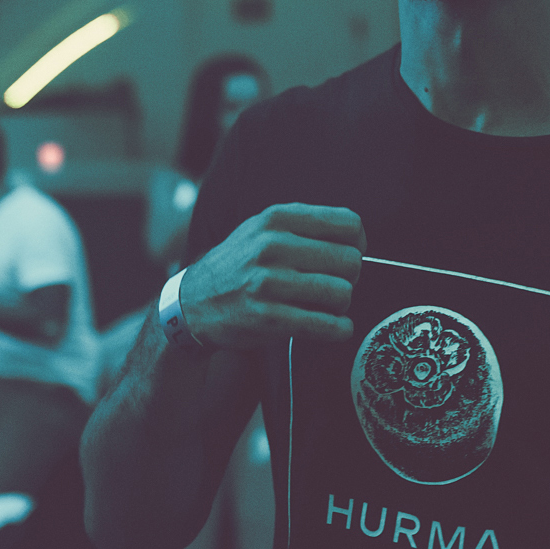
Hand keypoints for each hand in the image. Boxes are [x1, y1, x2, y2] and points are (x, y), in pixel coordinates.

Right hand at [181, 204, 364, 348]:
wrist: (192, 303)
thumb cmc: (239, 265)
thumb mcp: (262, 228)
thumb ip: (304, 225)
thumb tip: (357, 238)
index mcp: (276, 219)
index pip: (348, 224)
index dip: (357, 243)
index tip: (348, 255)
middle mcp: (272, 246)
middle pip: (350, 260)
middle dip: (350, 277)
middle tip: (333, 285)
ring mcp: (268, 283)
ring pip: (341, 293)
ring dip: (341, 305)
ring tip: (327, 306)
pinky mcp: (267, 318)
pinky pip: (325, 324)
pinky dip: (339, 329)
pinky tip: (335, 327)